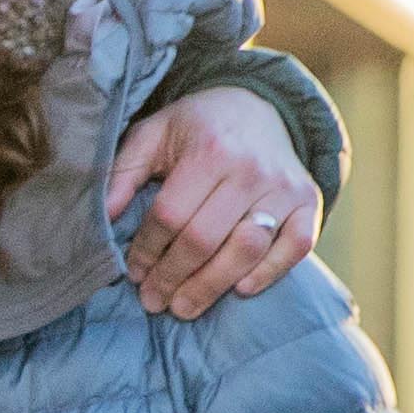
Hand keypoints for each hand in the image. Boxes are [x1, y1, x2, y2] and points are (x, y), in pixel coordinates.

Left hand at [112, 85, 320, 315]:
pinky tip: (240, 290)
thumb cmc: (197, 129)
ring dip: (212, 286)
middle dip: (172, 278)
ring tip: (184, 307)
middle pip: (205, 239)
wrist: (256, 105)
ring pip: (247, 250)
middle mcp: (251, 169)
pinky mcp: (309, 201)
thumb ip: (124, 172)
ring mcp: (284, 187)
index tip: (133, 274)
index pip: (170, 216)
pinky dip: (270, 273)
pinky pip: (297, 247)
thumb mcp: (154, 135)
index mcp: (209, 150)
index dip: (147, 251)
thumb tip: (104, 218)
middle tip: (153, 301)